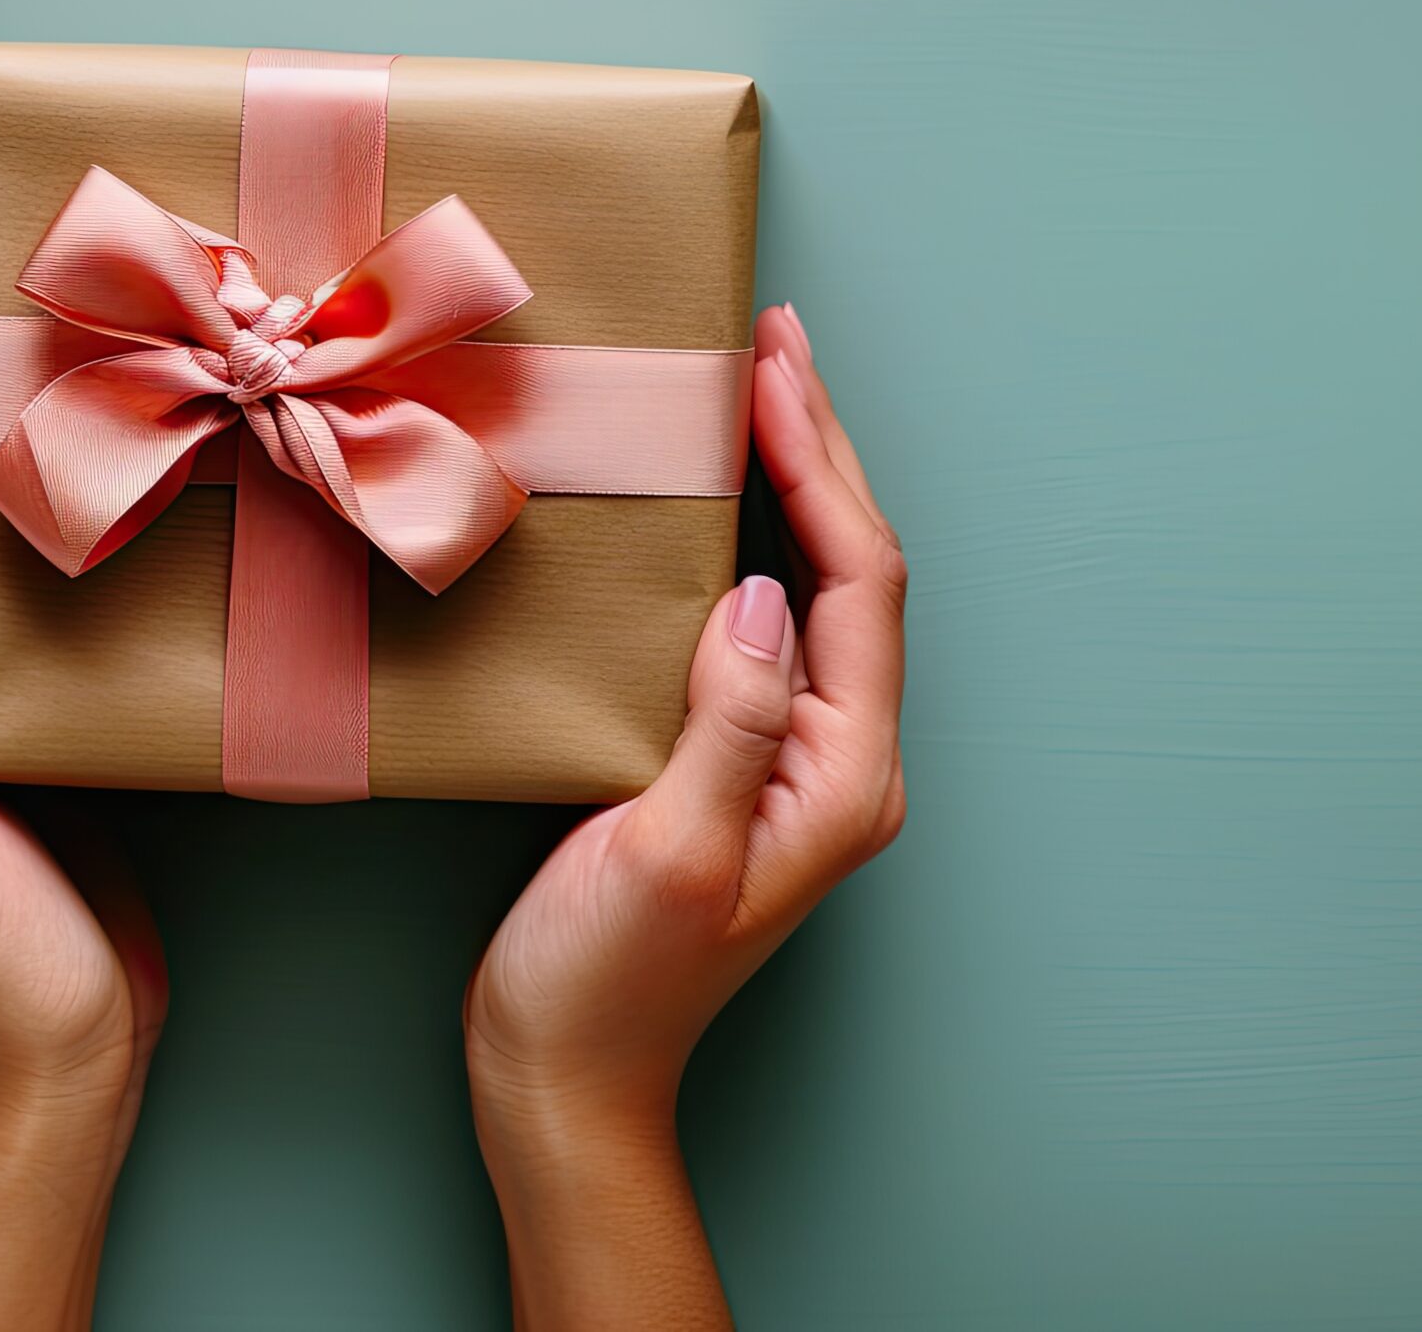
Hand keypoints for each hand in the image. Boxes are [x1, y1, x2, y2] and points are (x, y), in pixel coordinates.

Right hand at [464, 304, 906, 1328]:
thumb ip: (727, 722)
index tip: (773, 369)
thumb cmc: (607, 987)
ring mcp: (792, 765)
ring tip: (754, 392)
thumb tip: (757, 594)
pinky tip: (708, 508)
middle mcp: (838, 763)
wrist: (564, 1082)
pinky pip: (761, 630)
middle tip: (774, 341)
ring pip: (813, 592)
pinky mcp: (736, 767)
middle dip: (819, 449)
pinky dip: (743, 545)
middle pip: (851, 573)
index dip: (821, 465)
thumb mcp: (668, 850)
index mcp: (843, 776)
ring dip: (790, 487)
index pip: (857, 584)